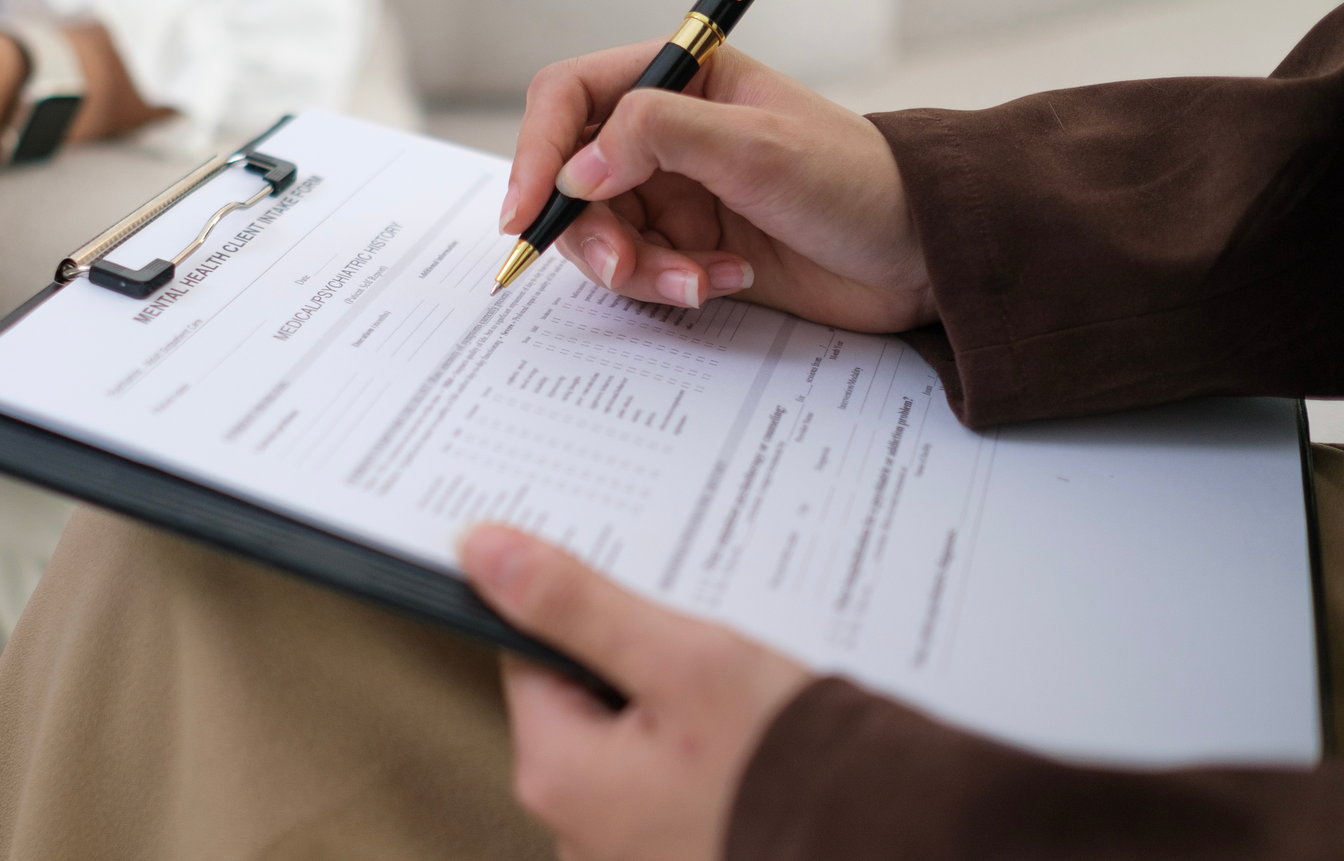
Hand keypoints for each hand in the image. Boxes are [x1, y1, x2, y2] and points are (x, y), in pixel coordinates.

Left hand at [459, 525, 811, 860]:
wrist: (900, 841)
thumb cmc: (792, 770)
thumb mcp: (681, 661)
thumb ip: (576, 606)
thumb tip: (483, 552)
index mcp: (558, 777)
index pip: (532, 655)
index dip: (585, 612)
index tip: (632, 593)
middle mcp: (580, 831)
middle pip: (588, 701)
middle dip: (644, 663)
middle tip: (704, 648)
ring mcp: (634, 853)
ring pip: (641, 742)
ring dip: (683, 711)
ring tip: (742, 700)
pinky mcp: (686, 854)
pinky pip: (679, 785)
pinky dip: (712, 756)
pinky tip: (758, 739)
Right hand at [503, 40, 934, 333]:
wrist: (922, 256)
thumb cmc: (858, 182)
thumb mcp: (756, 146)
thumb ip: (657, 137)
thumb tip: (575, 170)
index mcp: (680, 78)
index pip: (570, 97)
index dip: (536, 149)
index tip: (527, 210)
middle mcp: (665, 132)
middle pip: (571, 178)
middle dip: (589, 231)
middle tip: (625, 267)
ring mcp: (674, 192)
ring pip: (599, 233)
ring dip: (634, 267)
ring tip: (694, 281)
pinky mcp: (688, 246)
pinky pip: (638, 271)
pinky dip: (668, 286)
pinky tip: (723, 282)